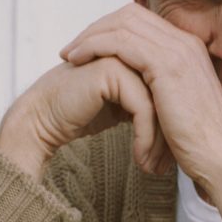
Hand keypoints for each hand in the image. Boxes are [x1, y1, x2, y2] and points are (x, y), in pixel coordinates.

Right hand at [0, 53, 171, 180]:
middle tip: (167, 168)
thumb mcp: (123, 108)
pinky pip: (143, 108)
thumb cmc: (78, 115)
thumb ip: (147, 104)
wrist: (42, 119)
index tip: (171, 160)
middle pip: (168, 97)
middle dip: (170, 137)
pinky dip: (145, 138)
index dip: (172, 127)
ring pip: (159, 104)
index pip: (171, 93)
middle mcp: (132, 52)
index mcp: (138, 56)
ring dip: (160, 142)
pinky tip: (140, 159)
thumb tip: (179, 125)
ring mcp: (121, 57)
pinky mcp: (112, 71)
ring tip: (154, 168)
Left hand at [60, 3, 221, 189]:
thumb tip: (137, 92)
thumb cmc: (198, 144)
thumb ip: (161, 90)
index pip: (143, 22)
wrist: (221, 158)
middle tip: (72, 48)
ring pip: (122, 24)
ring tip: (68, 55)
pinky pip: (120, 42)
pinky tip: (77, 61)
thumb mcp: (177, 107)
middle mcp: (185, 43)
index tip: (88, 49)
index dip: (111, 31)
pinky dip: (94, 46)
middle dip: (97, 28)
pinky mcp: (165, 65)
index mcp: (189, 49)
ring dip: (90, 36)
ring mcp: (177, 51)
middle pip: (130, 15)